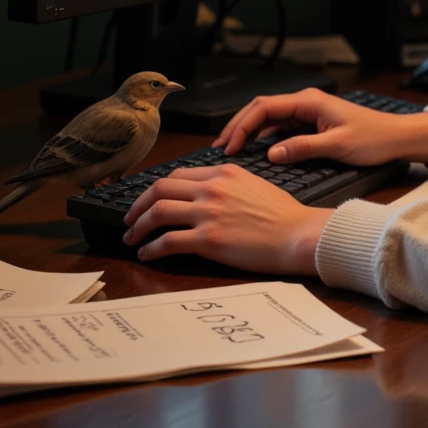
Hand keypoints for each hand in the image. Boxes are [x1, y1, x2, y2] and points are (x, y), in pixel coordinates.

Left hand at [122, 162, 331, 269]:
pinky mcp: (208, 240)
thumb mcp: (254, 184)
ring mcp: (208, 213)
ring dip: (138, 227)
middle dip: (138, 205)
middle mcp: (212, 188)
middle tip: (130, 219)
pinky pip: (168, 242)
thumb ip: (227, 185)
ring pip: (157, 212)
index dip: (157, 189)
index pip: (178, 175)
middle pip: (160, 189)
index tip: (149, 200)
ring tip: (131, 238)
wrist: (297, 234)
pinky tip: (147, 254)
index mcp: (223, 172)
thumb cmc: (283, 215)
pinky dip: (151, 248)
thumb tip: (206, 196)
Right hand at [213, 88, 427, 168]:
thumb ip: (303, 148)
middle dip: (238, 126)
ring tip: (230, 149)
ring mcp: (308, 111)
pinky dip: (264, 136)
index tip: (229, 146)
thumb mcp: (338, 146)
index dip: (242, 126)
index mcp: (309, 101)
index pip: (264, 107)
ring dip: (248, 131)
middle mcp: (305, 102)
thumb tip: (271, 154)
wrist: (397, 137)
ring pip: (269, 118)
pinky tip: (254, 150)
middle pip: (261, 109)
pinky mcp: (312, 123)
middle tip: (220, 147)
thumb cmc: (374, 138)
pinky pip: (280, 126)